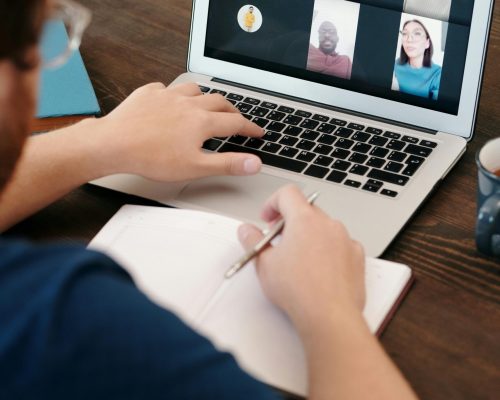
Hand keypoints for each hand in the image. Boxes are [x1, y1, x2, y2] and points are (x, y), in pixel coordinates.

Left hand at [95, 82, 263, 180]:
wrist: (114, 144)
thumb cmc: (152, 158)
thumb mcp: (195, 167)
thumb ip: (227, 164)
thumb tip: (253, 163)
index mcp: (202, 122)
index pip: (235, 122)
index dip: (250, 128)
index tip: (258, 131)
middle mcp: (188, 104)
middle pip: (219, 101)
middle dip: (232, 110)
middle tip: (236, 118)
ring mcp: (167, 96)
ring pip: (194, 89)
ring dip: (205, 97)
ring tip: (206, 105)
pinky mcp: (148, 94)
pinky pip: (166, 88)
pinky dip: (174, 93)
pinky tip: (171, 101)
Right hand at [237, 185, 365, 331]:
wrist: (329, 315)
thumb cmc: (299, 291)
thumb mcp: (264, 264)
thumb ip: (252, 241)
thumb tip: (246, 231)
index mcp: (304, 220)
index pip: (288, 193)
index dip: (273, 203)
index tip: (268, 218)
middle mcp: (328, 224)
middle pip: (306, 210)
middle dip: (290, 221)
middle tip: (279, 241)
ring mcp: (345, 239)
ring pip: (324, 227)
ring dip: (310, 236)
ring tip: (299, 260)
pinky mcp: (357, 256)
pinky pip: (340, 244)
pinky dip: (329, 250)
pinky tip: (319, 270)